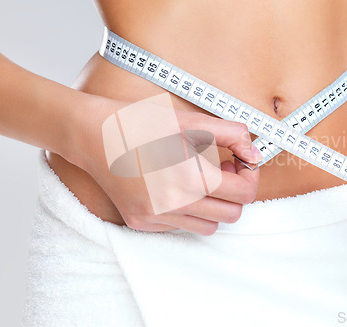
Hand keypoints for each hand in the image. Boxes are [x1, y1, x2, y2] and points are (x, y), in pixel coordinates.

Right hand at [68, 94, 260, 235]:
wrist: (92, 135)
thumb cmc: (139, 123)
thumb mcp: (190, 121)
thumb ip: (231, 134)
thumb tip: (255, 153)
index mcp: (189, 178)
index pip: (244, 193)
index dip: (251, 175)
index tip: (242, 162)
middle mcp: (173, 205)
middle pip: (232, 214)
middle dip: (235, 191)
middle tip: (223, 168)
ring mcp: (155, 218)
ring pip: (209, 226)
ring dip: (214, 204)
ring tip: (201, 178)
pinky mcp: (142, 223)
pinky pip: (181, 226)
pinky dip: (188, 210)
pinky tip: (175, 186)